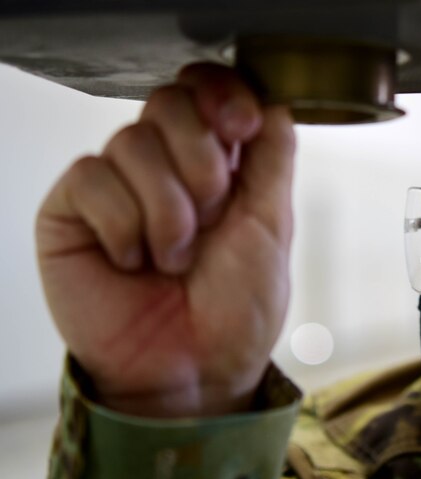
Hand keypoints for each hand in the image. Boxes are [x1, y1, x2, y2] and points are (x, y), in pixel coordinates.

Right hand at [35, 63, 295, 417]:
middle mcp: (164, 167)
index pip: (205, 91)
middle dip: (201, 160)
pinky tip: (133, 262)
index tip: (242, 127)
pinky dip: (124, 226)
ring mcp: (116, 186)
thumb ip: (272, 160)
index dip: (221, 95)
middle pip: (169, 102)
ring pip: (133, 142)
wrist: (195, 370)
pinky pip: (92, 178)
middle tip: (213, 215)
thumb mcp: (271, 228)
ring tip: (175, 259)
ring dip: (169, 210)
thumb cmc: (237, 310)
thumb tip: (274, 102)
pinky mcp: (72, 212)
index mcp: (216, 164)